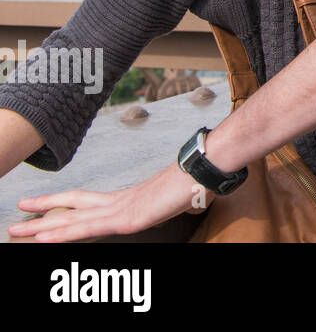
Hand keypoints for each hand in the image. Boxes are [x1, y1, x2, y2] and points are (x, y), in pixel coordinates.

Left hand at [7, 162, 208, 241]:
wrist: (203, 171)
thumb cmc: (194, 183)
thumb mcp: (173, 199)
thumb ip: (164, 204)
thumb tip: (174, 203)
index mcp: (127, 198)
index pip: (87, 201)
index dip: (63, 202)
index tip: (42, 204)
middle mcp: (119, 201)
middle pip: (73, 206)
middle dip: (43, 211)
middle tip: (18, 212)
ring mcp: (121, 210)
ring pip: (73, 219)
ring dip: (43, 225)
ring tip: (18, 230)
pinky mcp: (126, 219)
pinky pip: (87, 229)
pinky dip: (63, 233)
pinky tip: (46, 238)